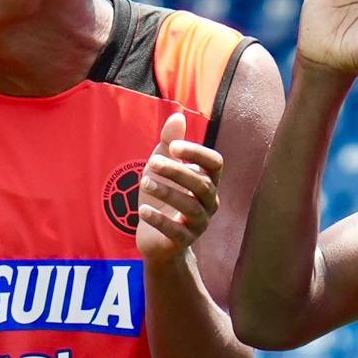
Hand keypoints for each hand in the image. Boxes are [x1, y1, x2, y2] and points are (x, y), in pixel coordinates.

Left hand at [137, 113, 224, 264]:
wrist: (156, 239)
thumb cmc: (162, 198)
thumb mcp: (161, 169)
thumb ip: (169, 143)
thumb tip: (177, 115)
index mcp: (208, 181)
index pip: (215, 164)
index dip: (197, 153)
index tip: (173, 147)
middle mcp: (209, 202)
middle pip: (202, 184)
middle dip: (177, 172)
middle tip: (152, 163)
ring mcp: (199, 223)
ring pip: (190, 207)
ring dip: (167, 192)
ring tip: (143, 182)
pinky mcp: (184, 241)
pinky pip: (176, 232)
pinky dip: (159, 220)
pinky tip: (142, 210)